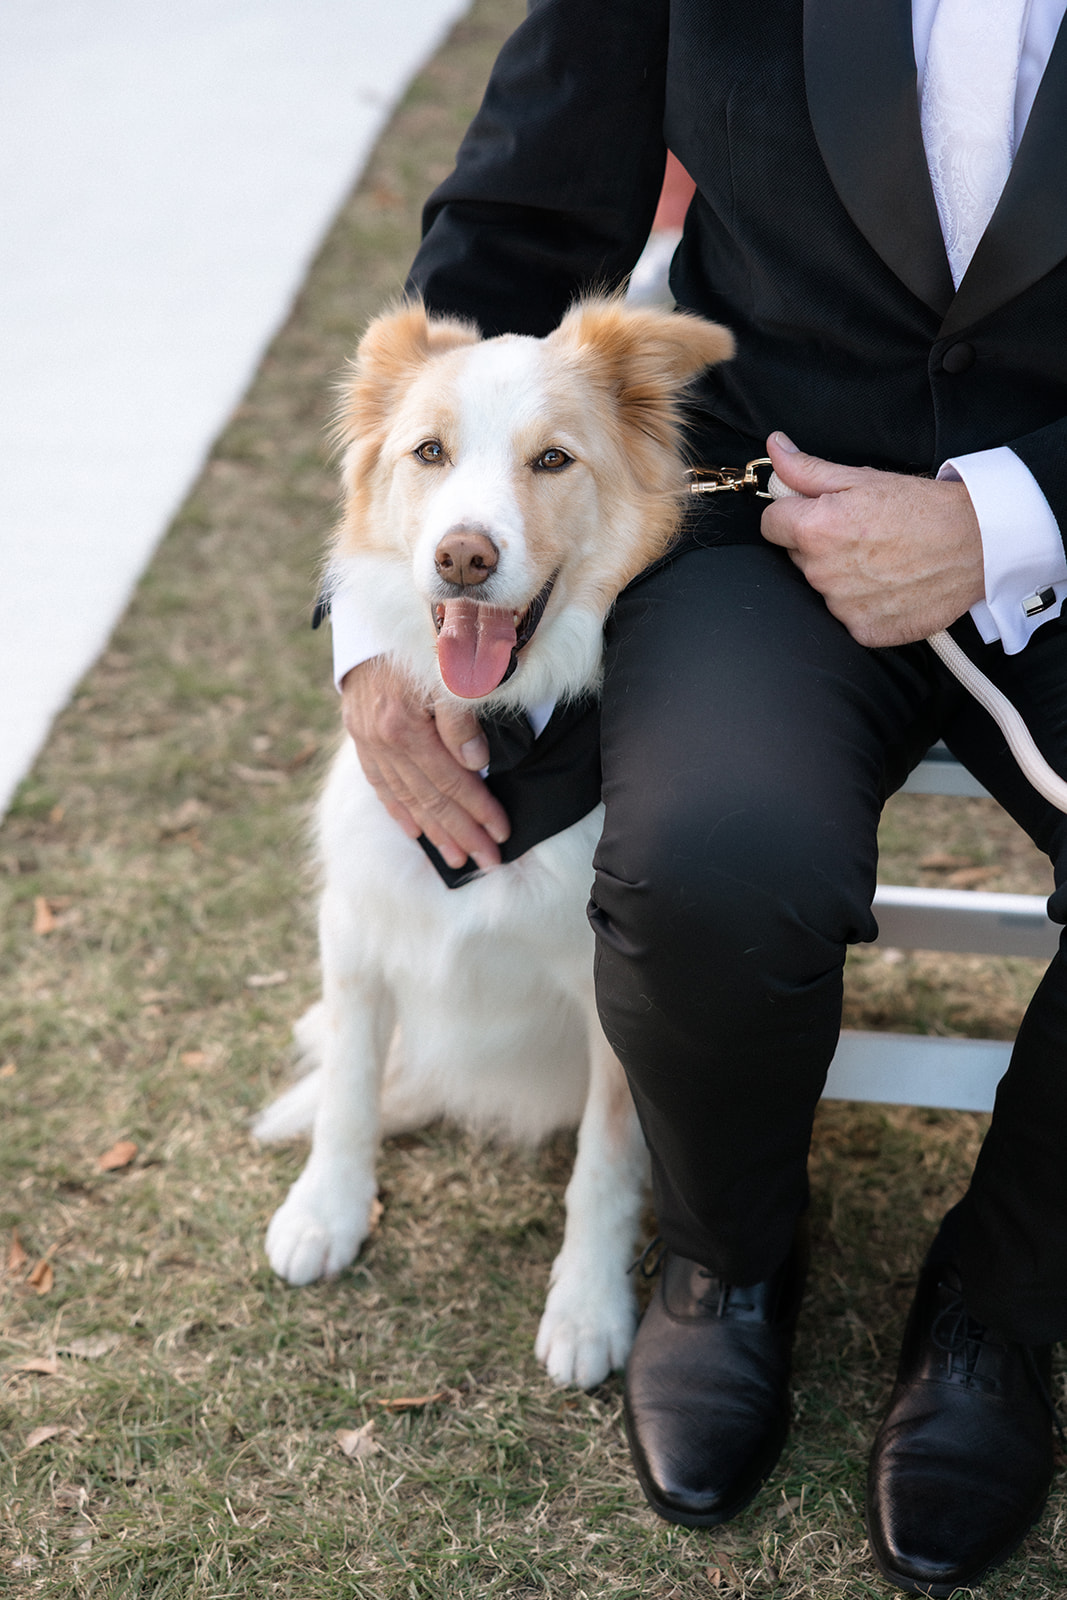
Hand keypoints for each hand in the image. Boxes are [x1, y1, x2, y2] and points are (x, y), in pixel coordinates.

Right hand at [340, 659, 509, 870]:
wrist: (370, 619)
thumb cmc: (418, 644)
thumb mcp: (445, 671)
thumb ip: (460, 717)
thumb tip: (476, 764)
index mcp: (403, 724)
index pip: (449, 780)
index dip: (478, 809)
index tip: (501, 832)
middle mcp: (381, 739)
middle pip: (429, 797)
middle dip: (462, 832)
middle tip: (488, 860)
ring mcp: (367, 741)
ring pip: (405, 798)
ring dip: (435, 832)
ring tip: (459, 858)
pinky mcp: (360, 738)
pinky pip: (381, 785)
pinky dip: (400, 811)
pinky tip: (416, 833)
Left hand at [760, 433, 985, 646]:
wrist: (977, 545)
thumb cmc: (921, 508)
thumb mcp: (862, 478)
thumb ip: (808, 469)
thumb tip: (774, 449)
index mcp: (815, 529)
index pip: (771, 524)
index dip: (792, 514)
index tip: (817, 512)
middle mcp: (821, 572)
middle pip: (797, 556)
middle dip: (818, 544)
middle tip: (861, 533)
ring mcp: (842, 606)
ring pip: (821, 587)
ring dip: (840, 574)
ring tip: (881, 558)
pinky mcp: (863, 630)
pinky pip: (847, 615)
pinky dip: (862, 603)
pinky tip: (888, 584)